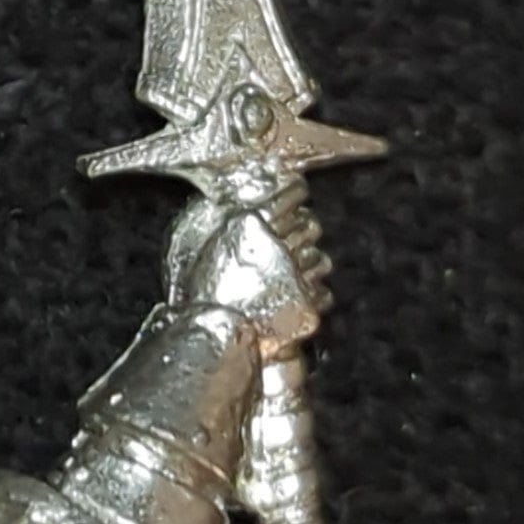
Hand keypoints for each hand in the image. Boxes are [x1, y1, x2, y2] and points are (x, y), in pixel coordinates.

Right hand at [161, 180, 332, 358]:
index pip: (290, 195)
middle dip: (306, 227)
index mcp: (253, 226)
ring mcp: (297, 276)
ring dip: (312, 261)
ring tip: (301, 266)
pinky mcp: (307, 304)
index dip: (296, 190)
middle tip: (299, 230)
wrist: (212, 335)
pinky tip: (302, 295)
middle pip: (309, 225)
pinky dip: (314, 292)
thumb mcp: (200, 247)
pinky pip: (323, 293)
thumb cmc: (199, 294)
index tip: (298, 188)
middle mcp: (280, 246)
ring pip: (320, 259)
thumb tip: (238, 211)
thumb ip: (230, 227)